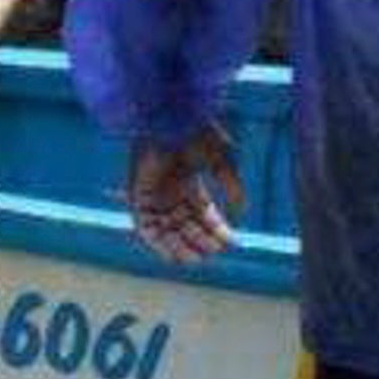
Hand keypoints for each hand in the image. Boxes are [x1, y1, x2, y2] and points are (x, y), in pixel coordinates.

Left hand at [126, 123, 244, 263]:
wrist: (169, 118)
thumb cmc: (196, 134)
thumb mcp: (222, 162)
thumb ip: (232, 188)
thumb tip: (241, 213)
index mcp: (188, 179)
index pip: (202, 212)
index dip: (216, 228)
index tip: (231, 243)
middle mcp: (170, 189)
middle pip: (186, 224)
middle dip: (201, 240)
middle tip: (216, 253)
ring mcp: (153, 193)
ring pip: (166, 230)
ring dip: (181, 247)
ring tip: (198, 260)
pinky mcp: (138, 196)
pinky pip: (146, 227)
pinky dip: (159, 244)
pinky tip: (175, 256)